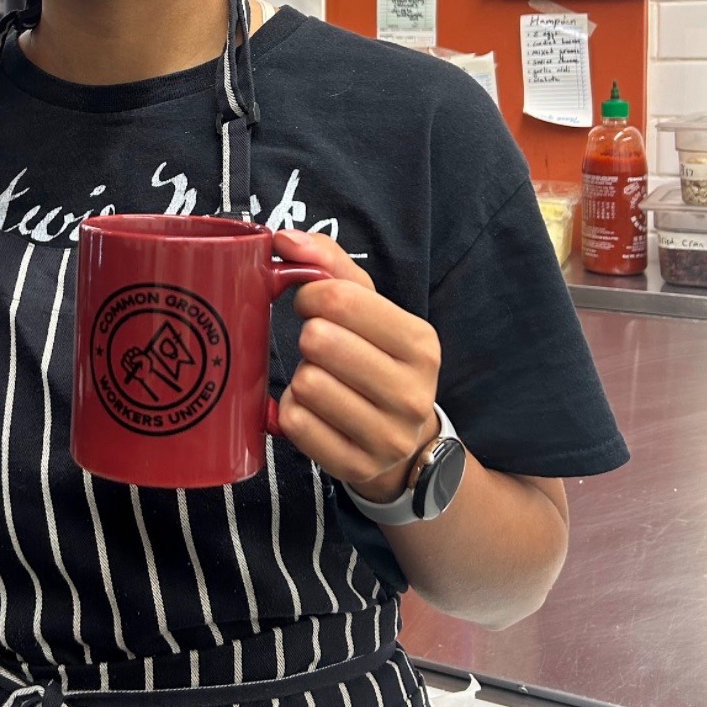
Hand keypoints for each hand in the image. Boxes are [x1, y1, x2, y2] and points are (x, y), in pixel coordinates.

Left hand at [273, 229, 441, 501]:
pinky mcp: (356, 467)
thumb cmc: (376, 359)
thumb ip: (330, 265)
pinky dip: (292, 411)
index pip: (340, 299)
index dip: (310, 294)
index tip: (311, 304)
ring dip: (300, 377)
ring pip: (306, 384)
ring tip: (320, 379)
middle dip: (308, 337)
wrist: (402, 445)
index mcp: (421, 344)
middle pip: (319, 341)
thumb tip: (284, 238)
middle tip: (317, 345)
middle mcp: (412, 394)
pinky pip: (295, 424)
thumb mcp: (370, 308)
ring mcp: (387, 438)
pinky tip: (311, 410)